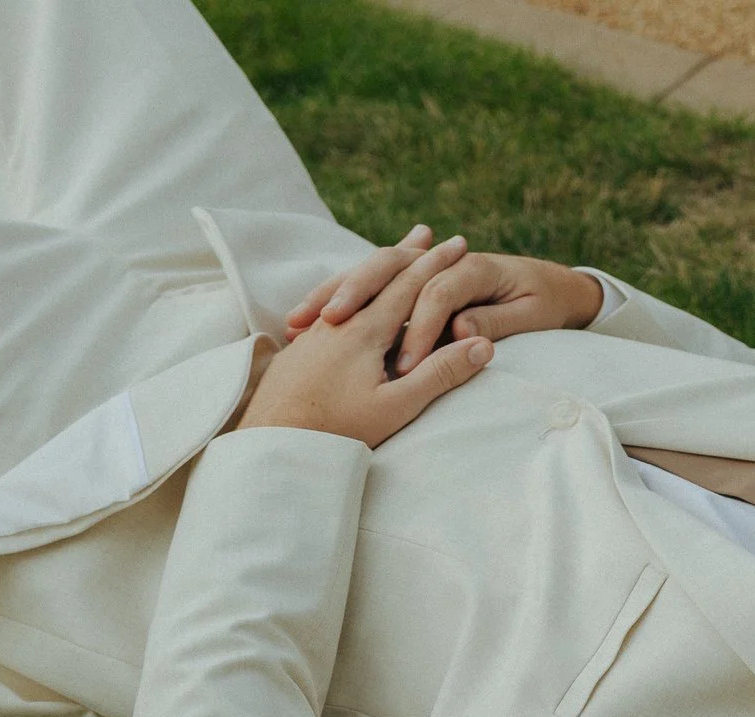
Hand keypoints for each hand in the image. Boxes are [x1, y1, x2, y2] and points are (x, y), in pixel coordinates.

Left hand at [241, 240, 494, 446]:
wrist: (272, 443)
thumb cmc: (338, 429)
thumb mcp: (397, 407)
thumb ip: (438, 373)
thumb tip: (482, 346)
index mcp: (366, 330)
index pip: (409, 284)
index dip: (436, 263)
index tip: (458, 244)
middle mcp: (340, 320)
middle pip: (380, 276)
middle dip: (411, 255)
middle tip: (432, 236)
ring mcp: (317, 331)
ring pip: (353, 286)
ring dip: (379, 268)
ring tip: (395, 253)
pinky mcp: (302, 347)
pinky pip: (334, 304)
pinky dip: (352, 290)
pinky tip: (350, 294)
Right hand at [287, 226, 602, 372]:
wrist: (560, 286)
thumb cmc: (550, 301)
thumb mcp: (533, 315)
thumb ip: (497, 323)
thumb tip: (466, 336)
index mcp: (475, 268)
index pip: (436, 294)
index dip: (419, 329)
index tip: (404, 366)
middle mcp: (445, 263)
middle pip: (385, 273)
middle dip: (353, 299)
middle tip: (323, 328)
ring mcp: (425, 271)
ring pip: (366, 278)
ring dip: (332, 298)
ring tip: (298, 324)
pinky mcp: (413, 285)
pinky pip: (365, 290)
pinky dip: (336, 303)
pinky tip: (304, 323)